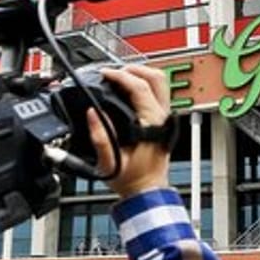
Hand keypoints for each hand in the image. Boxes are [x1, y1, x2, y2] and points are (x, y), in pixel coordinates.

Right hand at [87, 64, 172, 199]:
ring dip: (140, 74)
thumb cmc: (132, 179)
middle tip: (113, 73)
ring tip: (119, 78)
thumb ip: (100, 138)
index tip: (105, 74)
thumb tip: (93, 114)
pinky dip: (143, 84)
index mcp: (152, 123)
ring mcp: (165, 116)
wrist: (147, 190)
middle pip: (156, 77)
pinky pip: (158, 92)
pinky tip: (128, 89)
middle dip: (132, 69)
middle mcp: (162, 116)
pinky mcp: (163, 119)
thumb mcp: (110, 161)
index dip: (120, 76)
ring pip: (160, 82)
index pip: (140, 86)